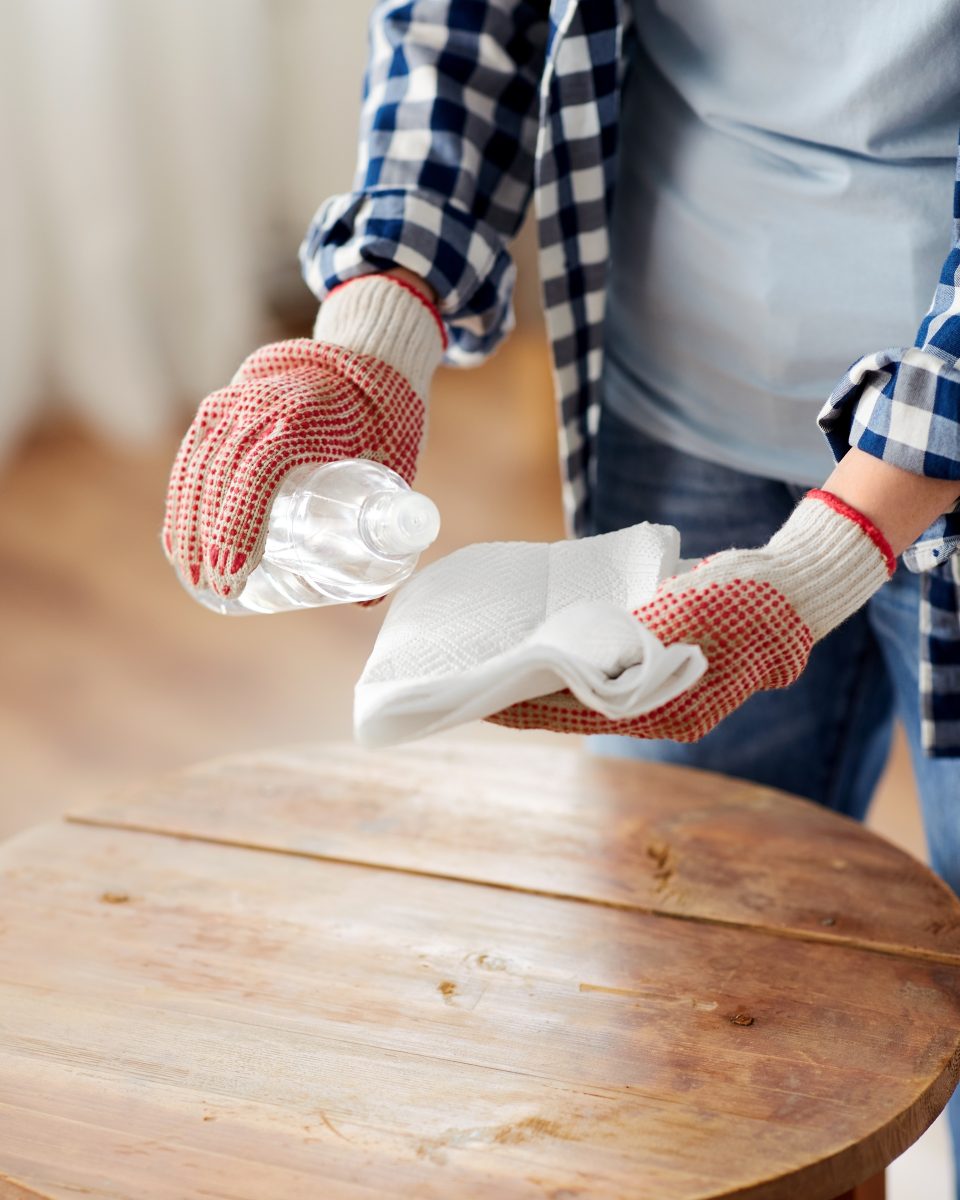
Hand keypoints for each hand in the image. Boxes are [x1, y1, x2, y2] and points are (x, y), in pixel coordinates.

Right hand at [162, 275, 443, 598]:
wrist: (363, 354)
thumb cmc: (386, 417)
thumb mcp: (399, 462)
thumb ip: (385, 525)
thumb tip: (367, 600)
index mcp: (302, 417)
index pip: (258, 473)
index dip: (240, 524)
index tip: (235, 571)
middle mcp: (257, 406)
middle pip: (218, 477)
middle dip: (210, 539)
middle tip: (219, 588)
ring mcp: (232, 404)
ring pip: (197, 469)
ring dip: (189, 525)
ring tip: (194, 575)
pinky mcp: (219, 409)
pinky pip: (193, 459)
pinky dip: (184, 500)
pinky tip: (180, 537)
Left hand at [488, 490, 895, 740]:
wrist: (792, 589)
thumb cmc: (741, 598)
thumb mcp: (681, 612)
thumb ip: (632, 638)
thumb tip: (573, 658)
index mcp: (670, 711)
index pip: (581, 717)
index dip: (530, 709)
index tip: (487, 702)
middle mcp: (667, 713)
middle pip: (582, 712)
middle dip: (533, 700)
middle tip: (484, 686)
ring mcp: (670, 696)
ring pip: (595, 699)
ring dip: (554, 687)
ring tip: (508, 671)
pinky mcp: (670, 673)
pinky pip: (613, 680)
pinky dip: (580, 671)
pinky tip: (553, 655)